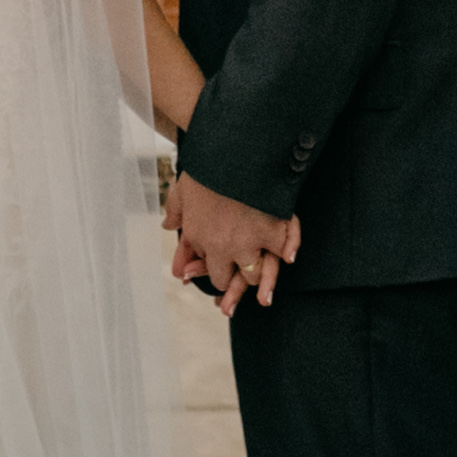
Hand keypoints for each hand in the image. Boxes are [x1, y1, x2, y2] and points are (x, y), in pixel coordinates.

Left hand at [170, 172, 297, 314]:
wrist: (233, 151)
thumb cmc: (206, 168)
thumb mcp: (182, 188)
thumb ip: (175, 209)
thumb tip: (167, 225)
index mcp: (200, 237)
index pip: (206, 267)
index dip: (202, 273)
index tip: (197, 280)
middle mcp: (225, 246)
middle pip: (231, 277)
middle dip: (231, 286)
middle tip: (227, 305)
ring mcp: (251, 242)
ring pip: (256, 273)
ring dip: (260, 284)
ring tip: (263, 299)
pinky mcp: (275, 231)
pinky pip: (285, 247)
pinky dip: (289, 250)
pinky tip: (288, 258)